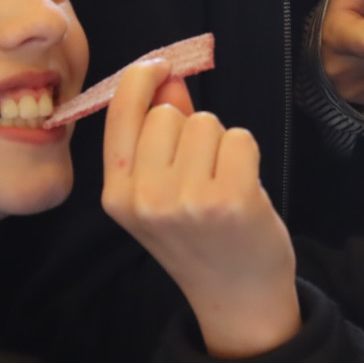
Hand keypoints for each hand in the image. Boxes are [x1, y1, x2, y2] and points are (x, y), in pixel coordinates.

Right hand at [101, 58, 299, 357]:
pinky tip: (243, 189)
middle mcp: (145, 199)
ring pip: (206, 123)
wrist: (236, 296)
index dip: (140, 80)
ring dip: (220, 144)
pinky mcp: (230, 200)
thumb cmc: (200, 238)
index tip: (159, 66)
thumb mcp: (162, 193)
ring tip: (222, 184)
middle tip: (201, 173)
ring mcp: (187, 201)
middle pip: (168, 114)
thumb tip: (167, 76)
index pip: (120, 115)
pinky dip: (247, 155)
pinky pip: (240, 138)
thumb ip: (159, 133)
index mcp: (117, 196)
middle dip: (190, 128)